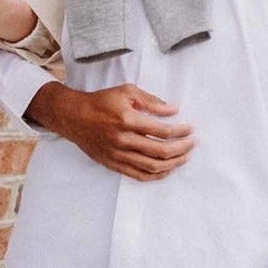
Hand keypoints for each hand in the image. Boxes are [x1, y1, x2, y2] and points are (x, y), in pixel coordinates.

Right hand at [25, 83, 194, 180]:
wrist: (74, 117)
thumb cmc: (101, 101)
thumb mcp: (126, 91)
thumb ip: (151, 101)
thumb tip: (174, 109)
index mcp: (127, 120)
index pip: (162, 131)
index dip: (180, 131)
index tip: (190, 129)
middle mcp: (123, 140)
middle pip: (160, 151)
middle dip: (182, 148)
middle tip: (193, 144)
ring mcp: (118, 155)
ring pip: (152, 167)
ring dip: (173, 164)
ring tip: (185, 157)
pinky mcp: (114, 164)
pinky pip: (139, 175)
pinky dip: (156, 175)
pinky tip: (167, 169)